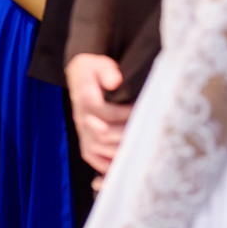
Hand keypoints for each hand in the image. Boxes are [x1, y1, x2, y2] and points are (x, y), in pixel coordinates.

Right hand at [66, 53, 131, 173]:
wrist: (80, 76)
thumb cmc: (94, 70)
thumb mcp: (99, 63)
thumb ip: (107, 71)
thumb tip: (115, 82)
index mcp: (85, 98)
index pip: (105, 112)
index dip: (124, 114)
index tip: (140, 111)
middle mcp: (81, 117)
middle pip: (103, 134)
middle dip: (126, 134)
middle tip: (146, 133)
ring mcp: (82, 131)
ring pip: (99, 147)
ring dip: (120, 149)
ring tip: (140, 147)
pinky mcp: (84, 139)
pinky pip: (92, 157)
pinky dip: (106, 164)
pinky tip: (123, 164)